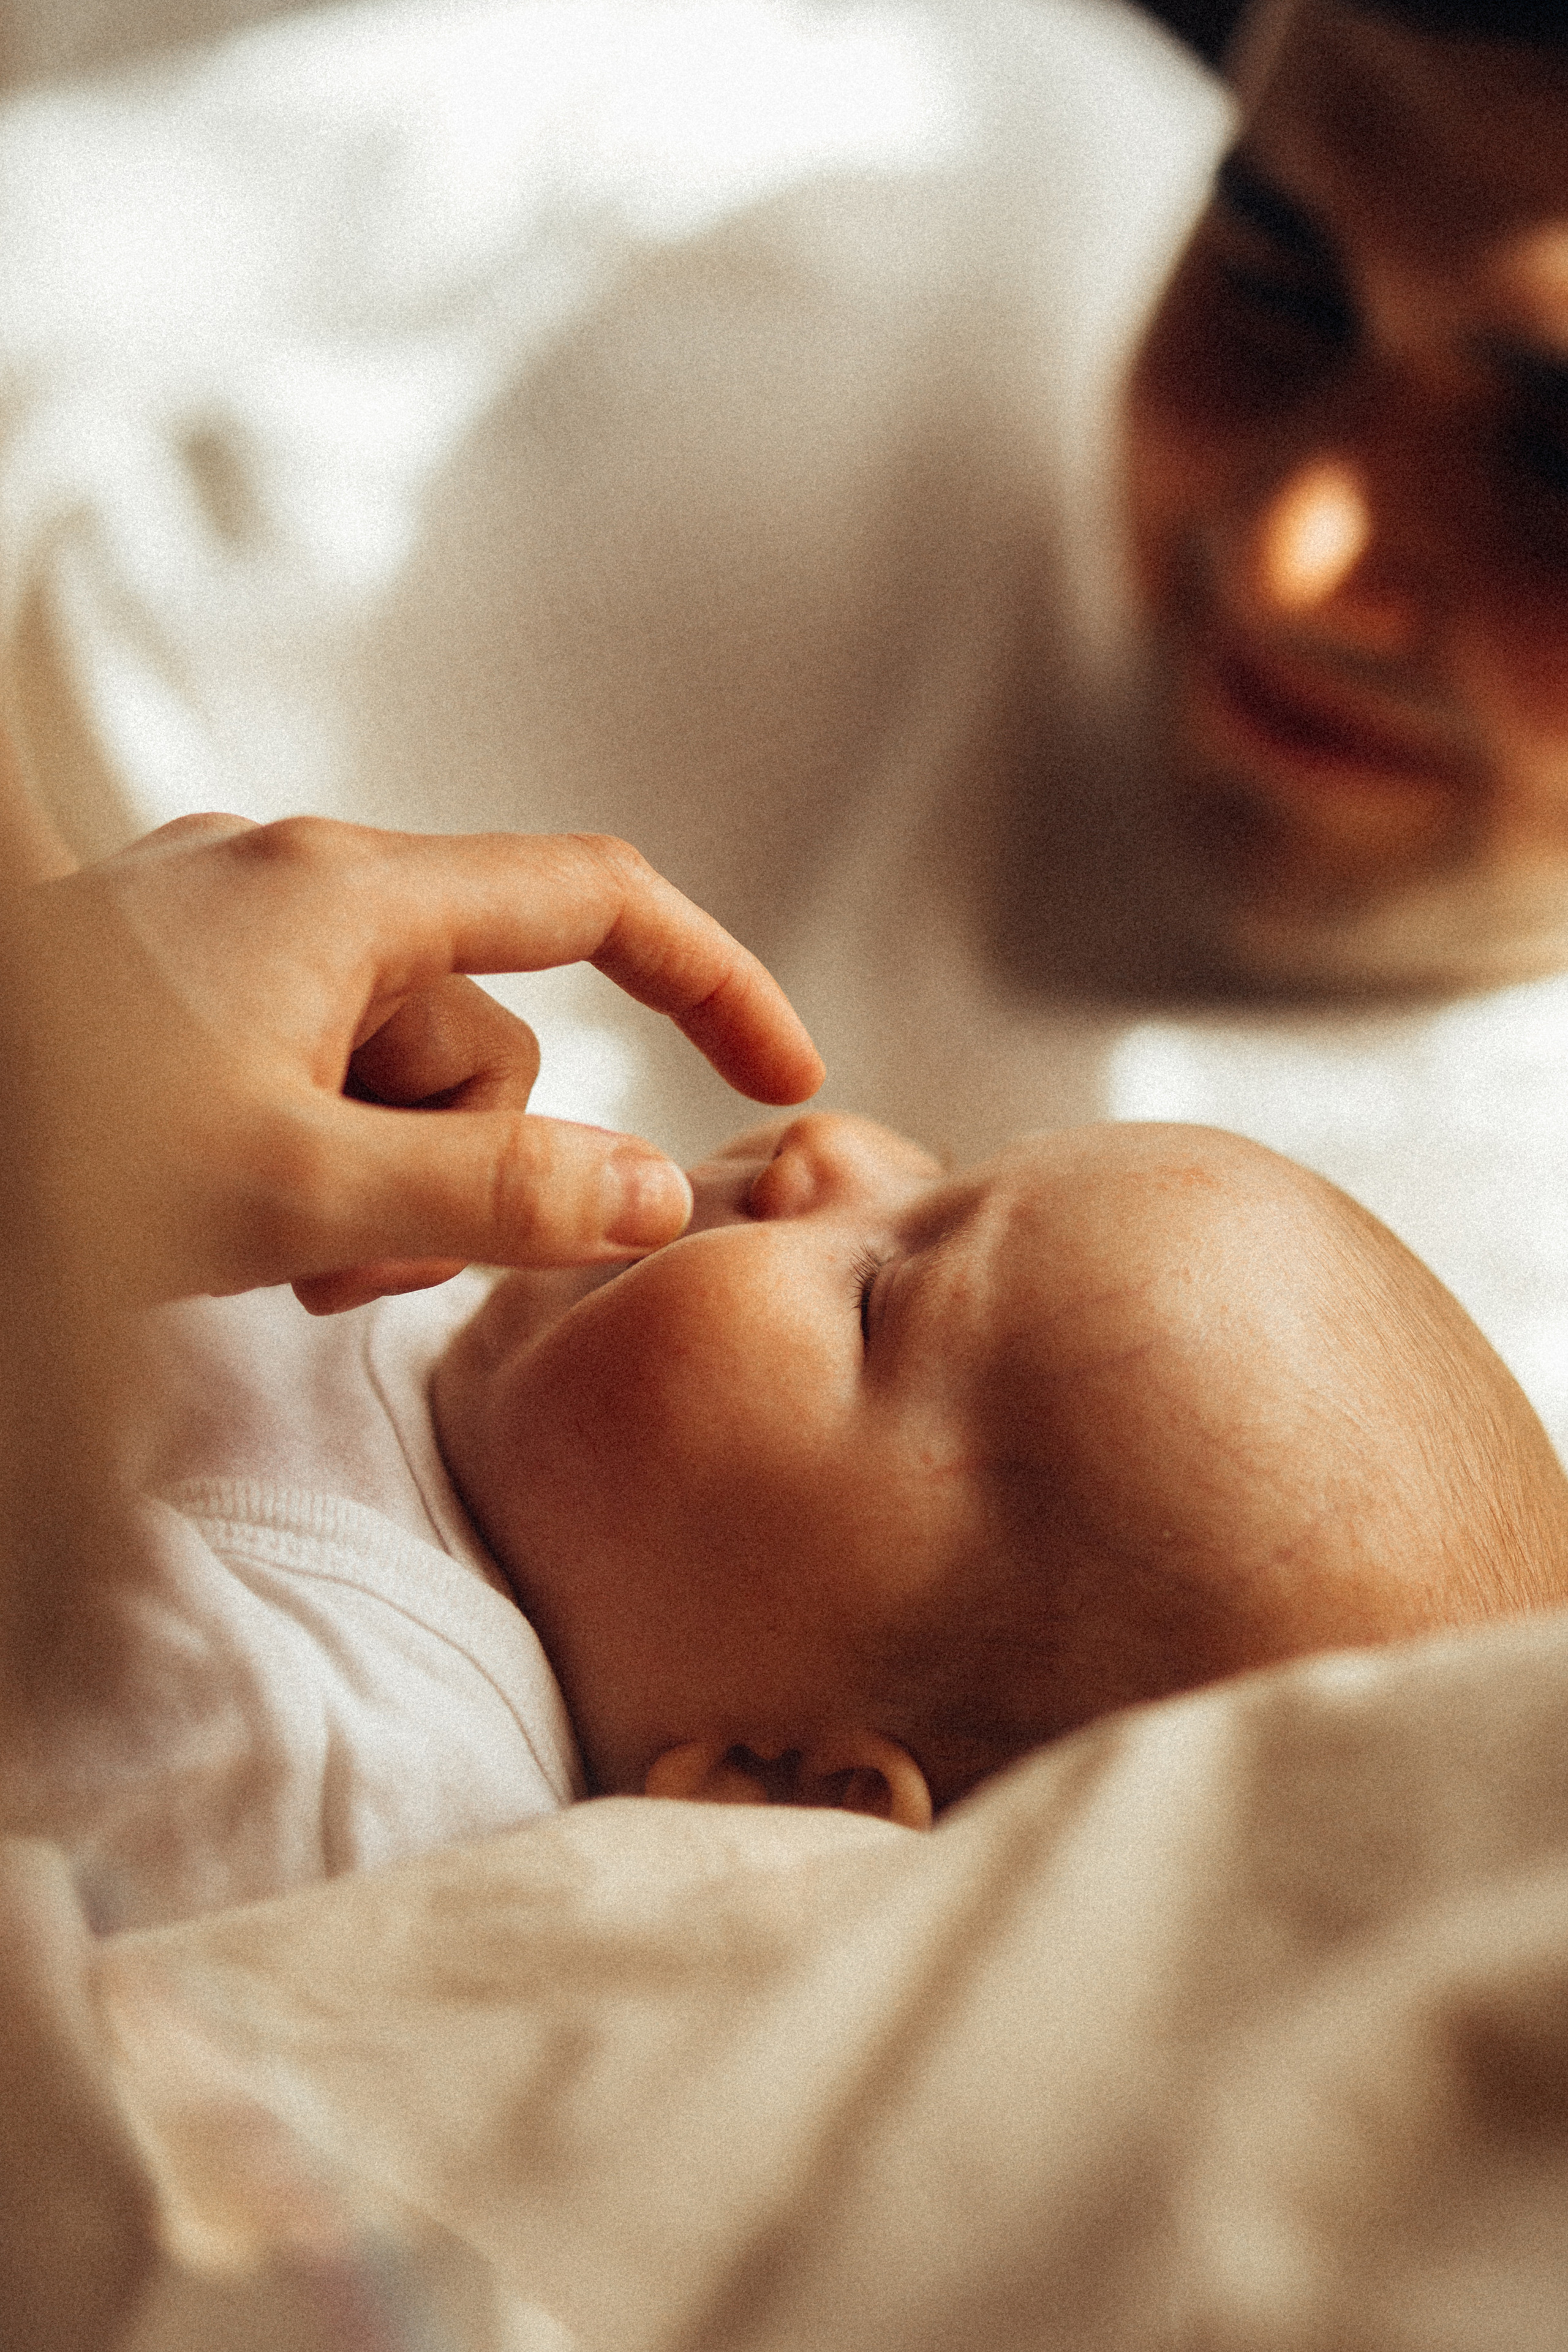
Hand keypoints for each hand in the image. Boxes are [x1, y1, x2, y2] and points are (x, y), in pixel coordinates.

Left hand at [14, 816, 822, 1304]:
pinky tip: (228, 1212)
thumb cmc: (48, 1143)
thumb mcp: (286, 1190)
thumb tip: (653, 1193)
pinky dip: (314, 1157)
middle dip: (459, 1159)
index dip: (714, 979)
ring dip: (378, 1180)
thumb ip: (485, 1200)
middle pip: (487, 1030)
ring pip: (404, 1071)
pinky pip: (319, 1071)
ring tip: (270, 1242)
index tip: (786, 1079)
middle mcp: (296, 887)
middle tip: (345, 1253)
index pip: (594, 900)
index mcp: (341, 895)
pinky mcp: (185, 993)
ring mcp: (233, 935)